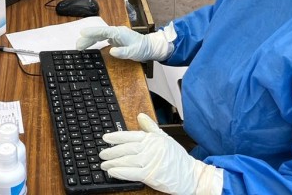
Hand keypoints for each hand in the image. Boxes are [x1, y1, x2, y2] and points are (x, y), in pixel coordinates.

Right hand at [75, 25, 171, 61]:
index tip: (82, 33)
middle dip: (87, 38)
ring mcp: (116, 35)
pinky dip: (95, 41)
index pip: (103, 31)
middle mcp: (116, 32)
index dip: (92, 32)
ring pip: (100, 36)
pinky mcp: (116, 39)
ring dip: (90, 40)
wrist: (150, 47)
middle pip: (99, 33)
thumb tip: (111, 50)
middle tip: (77, 46)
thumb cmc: (142, 49)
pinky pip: (103, 38)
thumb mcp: (133, 52)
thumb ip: (122, 52)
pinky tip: (91, 45)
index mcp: (119, 33)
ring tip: (80, 46)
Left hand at [100, 113, 222, 194]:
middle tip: (101, 153)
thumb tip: (140, 116)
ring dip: (113, 162)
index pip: (130, 135)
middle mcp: (150, 148)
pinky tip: (112, 171)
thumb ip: (151, 127)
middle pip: (126, 148)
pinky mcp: (150, 175)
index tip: (105, 137)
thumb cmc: (177, 158)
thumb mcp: (165, 138)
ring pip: (126, 160)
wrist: (190, 175)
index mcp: (152, 139)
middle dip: (111, 151)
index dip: (116, 137)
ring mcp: (150, 161)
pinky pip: (132, 173)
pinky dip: (120, 172)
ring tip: (103, 164)